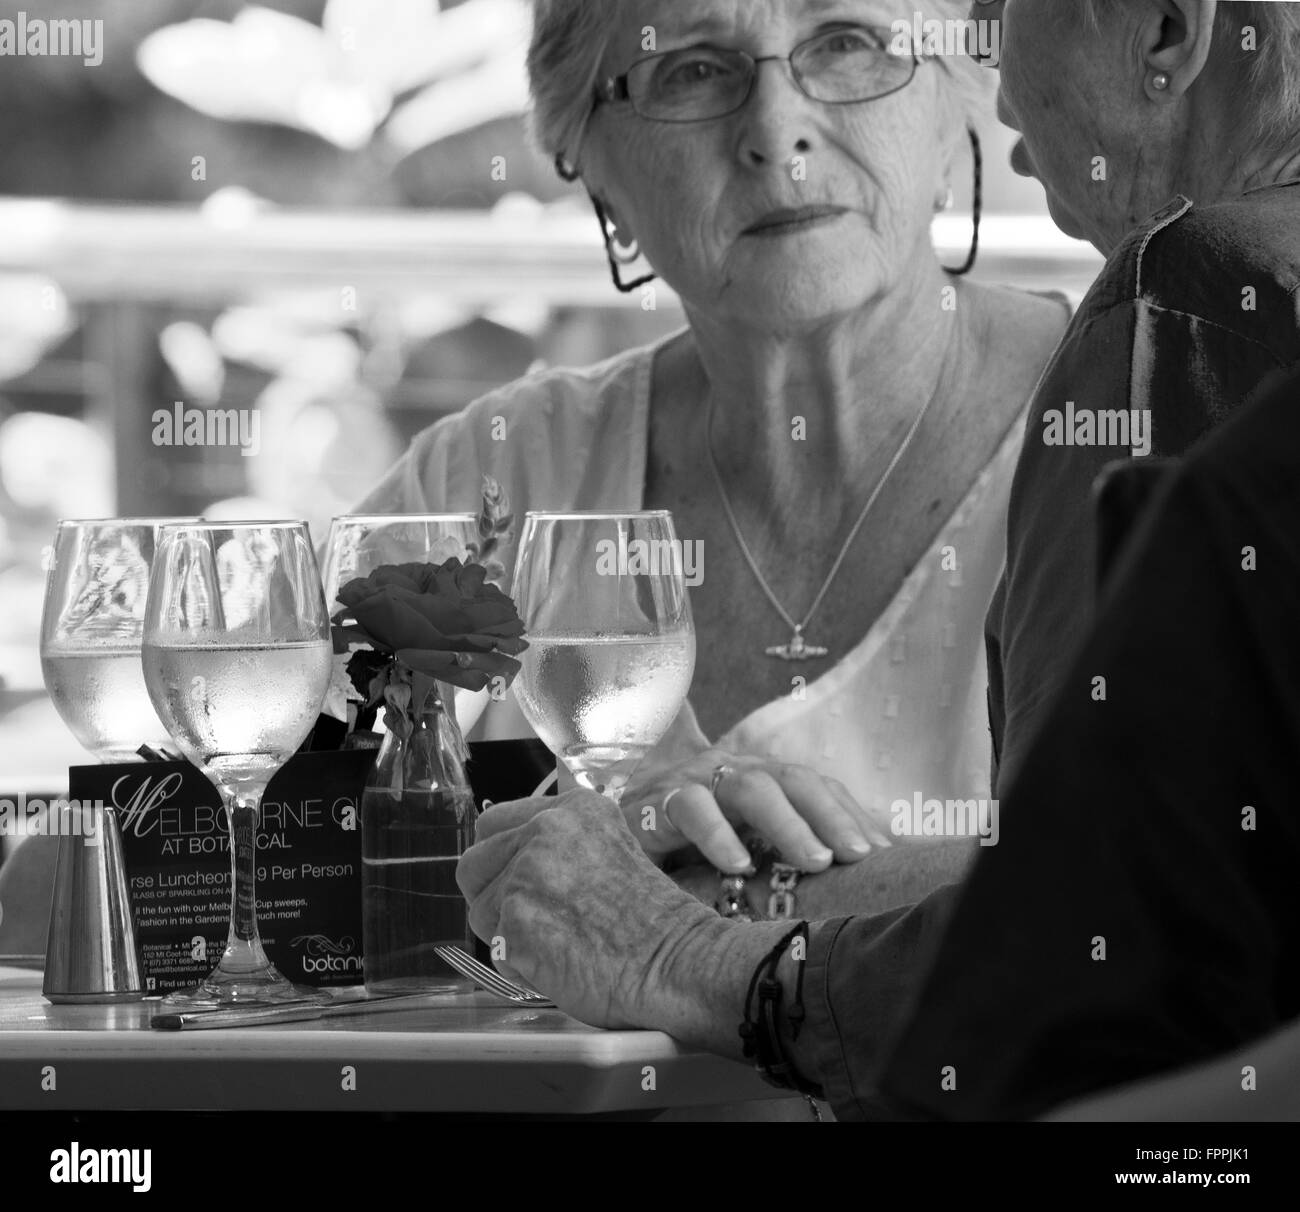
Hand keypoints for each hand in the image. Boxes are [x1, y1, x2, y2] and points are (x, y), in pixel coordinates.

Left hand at [457, 790, 718, 1027]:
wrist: (677, 961)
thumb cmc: (652, 920)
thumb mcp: (608, 848)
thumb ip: (558, 844)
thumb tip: (508, 859)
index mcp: (570, 808)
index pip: (492, 823)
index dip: (499, 859)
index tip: (513, 881)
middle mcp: (544, 831)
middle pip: (473, 863)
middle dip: (491, 895)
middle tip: (529, 920)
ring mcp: (526, 876)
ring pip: (480, 910)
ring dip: (508, 934)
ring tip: (558, 944)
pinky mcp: (516, 924)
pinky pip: (496, 951)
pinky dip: (521, 967)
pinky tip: (561, 965)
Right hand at [621, 749, 891, 873]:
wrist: (601, 827)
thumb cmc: (681, 848)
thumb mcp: (738, 848)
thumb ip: (782, 856)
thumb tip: (853, 881)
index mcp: (757, 780)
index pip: (813, 784)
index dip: (848, 812)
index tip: (882, 852)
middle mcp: (728, 773)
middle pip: (789, 778)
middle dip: (829, 813)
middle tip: (857, 854)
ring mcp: (691, 783)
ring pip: (746, 786)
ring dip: (785, 821)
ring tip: (814, 860)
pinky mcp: (652, 804)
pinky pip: (688, 809)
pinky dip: (717, 834)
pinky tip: (738, 865)